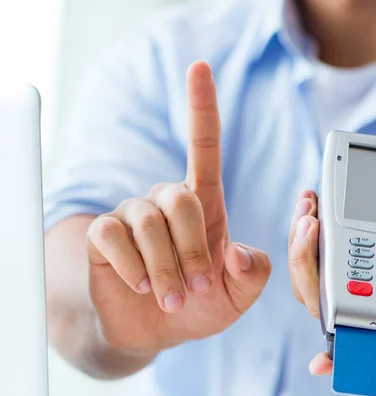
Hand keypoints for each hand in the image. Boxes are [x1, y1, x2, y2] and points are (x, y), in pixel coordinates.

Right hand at [85, 62, 270, 356]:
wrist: (157, 328)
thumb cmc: (200, 302)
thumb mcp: (239, 294)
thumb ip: (253, 273)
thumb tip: (237, 252)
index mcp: (203, 204)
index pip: (204, 146)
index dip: (202, 107)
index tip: (200, 67)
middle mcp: (166, 201)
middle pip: (180, 197)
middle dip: (193, 249)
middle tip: (196, 287)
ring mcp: (133, 214)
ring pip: (147, 221)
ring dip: (165, 267)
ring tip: (172, 296)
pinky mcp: (103, 234)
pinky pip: (112, 235)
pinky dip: (132, 266)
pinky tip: (141, 286)